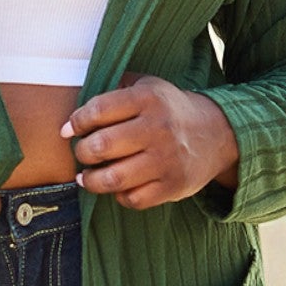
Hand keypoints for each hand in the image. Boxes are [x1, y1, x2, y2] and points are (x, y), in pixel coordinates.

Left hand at [59, 70, 240, 210]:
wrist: (216, 133)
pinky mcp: (173, 186)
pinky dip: (118, 195)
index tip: (69, 130)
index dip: (76, 122)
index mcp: (148, 99)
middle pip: (102, 145)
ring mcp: (167, 160)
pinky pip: (132, 199)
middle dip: (81, 152)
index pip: (98, 110)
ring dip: (91, 180)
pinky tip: (116, 186)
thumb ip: (113, 91)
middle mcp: (158, 128)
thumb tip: (73, 118)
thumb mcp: (147, 87)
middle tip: (82, 152)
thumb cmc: (167, 110)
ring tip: (86, 176)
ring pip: (113, 178)